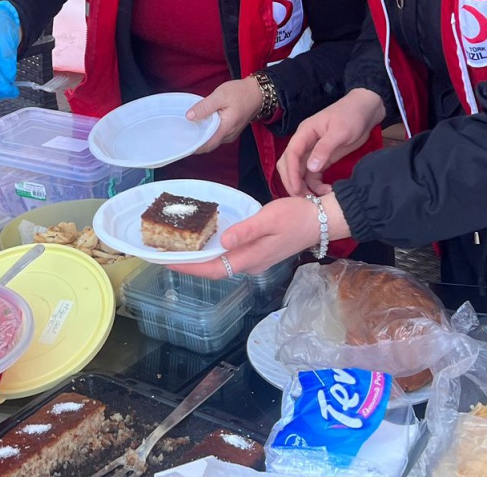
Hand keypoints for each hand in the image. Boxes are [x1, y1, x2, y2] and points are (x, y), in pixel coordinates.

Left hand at [172, 193, 350, 278]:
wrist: (320, 221)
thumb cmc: (295, 217)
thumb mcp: (269, 219)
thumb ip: (246, 231)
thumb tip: (224, 242)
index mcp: (250, 259)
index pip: (212, 269)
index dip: (188, 266)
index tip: (166, 261)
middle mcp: (250, 264)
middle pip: (213, 269)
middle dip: (190, 263)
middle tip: (166, 253)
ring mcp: (255, 260)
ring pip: (221, 263)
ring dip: (201, 258)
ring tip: (180, 247)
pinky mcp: (259, 252)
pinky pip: (230, 256)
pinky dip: (214, 251)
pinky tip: (207, 240)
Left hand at [186, 78, 262, 150]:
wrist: (257, 93)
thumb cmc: (240, 92)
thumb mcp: (220, 95)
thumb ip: (204, 107)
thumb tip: (189, 117)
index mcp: (226, 128)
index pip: (207, 145)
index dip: (193, 146)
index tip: (181, 142)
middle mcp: (229, 135)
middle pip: (208, 144)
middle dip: (195, 141)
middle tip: (181, 134)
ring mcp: (231, 134)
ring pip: (212, 140)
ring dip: (201, 137)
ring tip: (187, 129)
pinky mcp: (231, 130)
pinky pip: (217, 136)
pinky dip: (208, 132)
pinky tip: (200, 125)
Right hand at [278, 88, 384, 196]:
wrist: (366, 110)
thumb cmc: (351, 116)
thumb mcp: (340, 132)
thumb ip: (324, 149)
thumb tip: (310, 168)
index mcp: (305, 133)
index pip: (291, 154)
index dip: (291, 173)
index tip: (296, 190)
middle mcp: (305, 142)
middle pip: (289, 164)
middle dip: (293, 182)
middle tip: (303, 199)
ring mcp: (313, 151)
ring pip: (301, 172)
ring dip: (305, 186)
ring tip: (318, 198)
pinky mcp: (323, 157)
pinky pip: (313, 174)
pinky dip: (316, 184)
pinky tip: (326, 190)